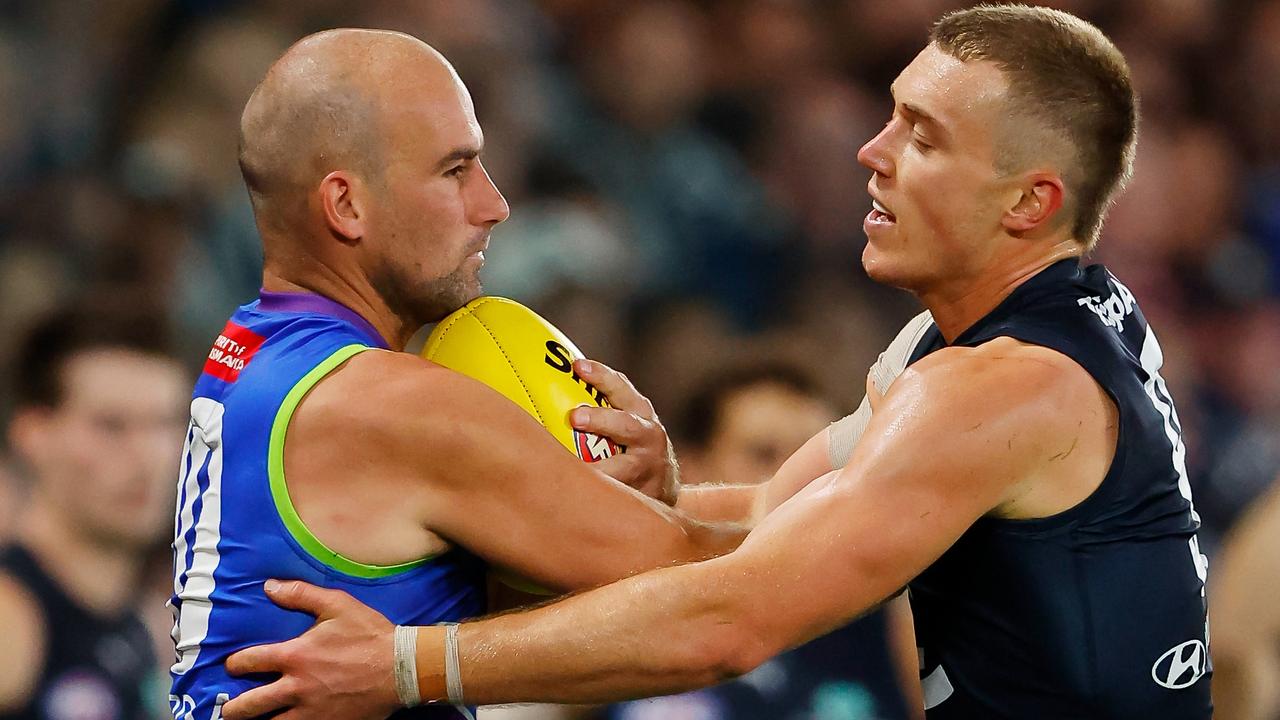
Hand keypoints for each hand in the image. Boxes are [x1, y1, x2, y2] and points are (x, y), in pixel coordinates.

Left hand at [222, 580, 399, 719]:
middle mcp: (296, 687)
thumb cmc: (369, 635)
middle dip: (234, 708)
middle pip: (249, 705)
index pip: (249, 662)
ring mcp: (310, 711)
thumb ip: (301, 594)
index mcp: (295, 656)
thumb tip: (269, 587)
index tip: (233, 665)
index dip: (234, 664)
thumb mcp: (337, 605)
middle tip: (230, 708)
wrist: (401, 667)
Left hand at [570, 359, 680, 504]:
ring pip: (624, 468)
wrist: (664, 487)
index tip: (578, 366)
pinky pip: (614, 496)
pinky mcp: (641, 496)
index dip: (601, 376)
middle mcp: (649, 438)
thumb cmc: (631, 446)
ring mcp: (647, 469)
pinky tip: (565, 496)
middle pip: (628, 425)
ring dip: (598, 466)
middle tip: (575, 416)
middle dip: (602, 419)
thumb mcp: (625, 421)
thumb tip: (544, 383)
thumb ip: (600, 405)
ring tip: (572, 468)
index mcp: (641, 413)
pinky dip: (593, 496)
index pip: (622, 388)